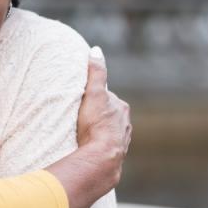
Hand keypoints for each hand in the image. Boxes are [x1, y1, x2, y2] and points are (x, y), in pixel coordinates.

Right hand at [75, 46, 130, 187]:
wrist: (102, 157)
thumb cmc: (96, 124)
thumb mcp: (94, 93)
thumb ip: (96, 72)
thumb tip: (96, 50)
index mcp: (122, 109)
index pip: (107, 98)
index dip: (94, 98)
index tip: (82, 101)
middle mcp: (125, 124)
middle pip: (110, 115)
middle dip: (98, 115)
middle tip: (81, 118)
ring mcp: (122, 141)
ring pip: (110, 132)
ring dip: (100, 132)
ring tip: (85, 135)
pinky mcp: (116, 155)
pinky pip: (107, 147)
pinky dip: (100, 146)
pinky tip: (91, 149)